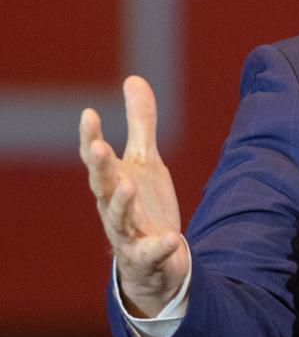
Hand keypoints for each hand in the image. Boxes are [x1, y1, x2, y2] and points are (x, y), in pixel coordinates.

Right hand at [79, 75, 188, 316]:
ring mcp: (128, 233)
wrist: (155, 258)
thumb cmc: (144, 204)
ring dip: (122, 203)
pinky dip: (160, 247)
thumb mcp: (145, 161)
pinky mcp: (147, 257)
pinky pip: (152, 253)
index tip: (88, 113)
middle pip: (101, 186)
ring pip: (120, 219)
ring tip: (128, 186)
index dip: (90, 137)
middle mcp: (114, 207)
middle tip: (97, 148)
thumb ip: (140, 123)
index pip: (97, 159)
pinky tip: (171, 239)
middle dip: (99, 167)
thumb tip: (133, 78)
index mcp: (113, 182)